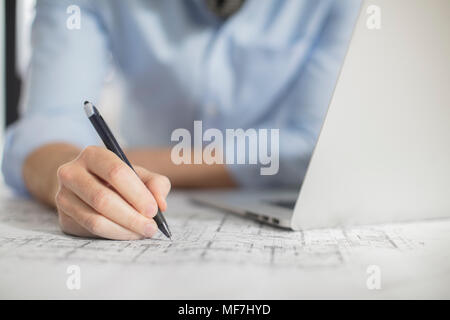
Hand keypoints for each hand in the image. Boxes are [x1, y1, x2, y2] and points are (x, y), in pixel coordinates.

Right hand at [55, 146, 170, 239]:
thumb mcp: (139, 174)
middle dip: (132, 217)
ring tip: (143, 232)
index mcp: (93, 155)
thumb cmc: (119, 179)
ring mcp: (63, 196)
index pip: (115, 172)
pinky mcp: (64, 218)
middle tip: (151, 227)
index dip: (137, 193)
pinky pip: (91, 231)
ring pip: (95, 219)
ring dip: (124, 229)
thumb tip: (161, 204)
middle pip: (103, 199)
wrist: (86, 186)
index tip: (153, 210)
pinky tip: (129, 234)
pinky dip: (114, 235)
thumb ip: (156, 184)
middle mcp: (72, 173)